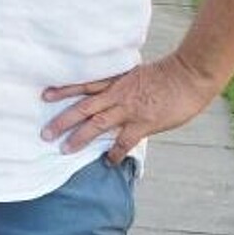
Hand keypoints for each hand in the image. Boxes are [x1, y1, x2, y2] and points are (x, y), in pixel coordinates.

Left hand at [41, 54, 218, 163]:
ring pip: (97, 124)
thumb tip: (115, 90)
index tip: (45, 95)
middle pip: (83, 107)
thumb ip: (125, 83)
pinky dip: (114, 152)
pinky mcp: (143, 123)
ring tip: (64, 149)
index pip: (84, 84)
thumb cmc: (169, 73)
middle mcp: (117, 94)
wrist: (189, 75)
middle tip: (45, 132)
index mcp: (116, 80)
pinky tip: (107, 162)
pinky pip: (124, 141)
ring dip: (79, 137)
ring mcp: (129, 109)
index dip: (64, 90)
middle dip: (63, 120)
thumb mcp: (139, 73)